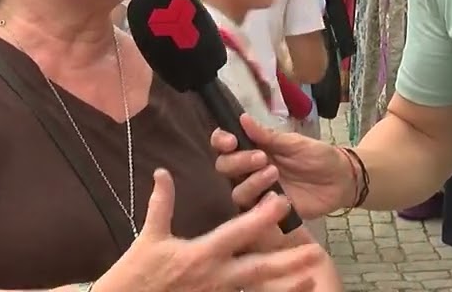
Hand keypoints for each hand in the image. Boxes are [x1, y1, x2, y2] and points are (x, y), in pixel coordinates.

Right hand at [94, 169, 325, 291]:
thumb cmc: (138, 271)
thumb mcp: (149, 235)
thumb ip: (161, 203)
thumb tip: (163, 172)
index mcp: (201, 254)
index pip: (238, 232)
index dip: (262, 217)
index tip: (282, 202)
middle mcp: (215, 276)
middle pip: (259, 267)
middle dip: (287, 260)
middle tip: (314, 251)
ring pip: (257, 288)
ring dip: (284, 283)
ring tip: (310, 278)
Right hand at [211, 114, 351, 220]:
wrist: (341, 181)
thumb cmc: (319, 157)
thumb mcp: (295, 143)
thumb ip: (268, 136)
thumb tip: (242, 118)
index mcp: (254, 148)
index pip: (225, 144)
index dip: (221, 141)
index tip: (230, 141)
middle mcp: (250, 171)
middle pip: (224, 167)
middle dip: (238, 161)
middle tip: (261, 157)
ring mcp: (259, 193)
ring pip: (236, 191)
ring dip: (251, 182)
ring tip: (273, 173)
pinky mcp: (269, 212)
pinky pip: (254, 213)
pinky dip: (262, 204)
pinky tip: (278, 198)